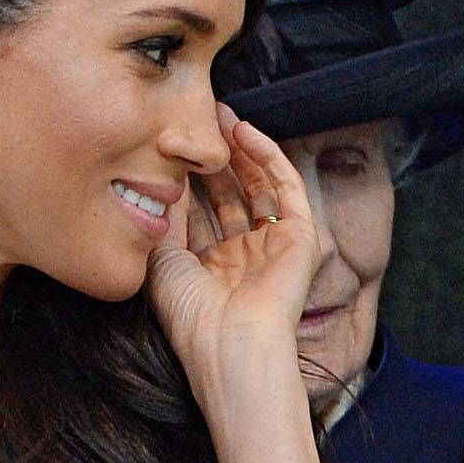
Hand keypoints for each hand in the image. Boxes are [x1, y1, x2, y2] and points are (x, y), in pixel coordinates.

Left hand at [144, 112, 320, 405]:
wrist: (231, 346)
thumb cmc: (193, 318)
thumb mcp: (163, 259)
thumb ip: (166, 217)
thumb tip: (162, 176)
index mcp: (212, 268)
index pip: (203, 210)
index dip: (189, 175)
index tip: (170, 142)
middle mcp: (244, 256)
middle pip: (231, 194)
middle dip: (214, 157)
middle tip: (197, 119)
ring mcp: (273, 248)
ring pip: (259, 186)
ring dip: (240, 150)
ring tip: (220, 116)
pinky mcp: (300, 239)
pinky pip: (287, 187)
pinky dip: (268, 156)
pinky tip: (243, 132)